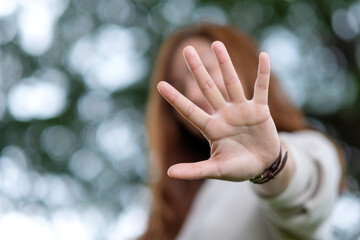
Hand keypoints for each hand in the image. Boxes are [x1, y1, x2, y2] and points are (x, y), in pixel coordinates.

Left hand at [157, 41, 279, 181]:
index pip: (190, 111)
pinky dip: (263, 74)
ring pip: (231, 82)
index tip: (160, 84)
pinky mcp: (259, 110)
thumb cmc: (237, 168)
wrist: (262, 165)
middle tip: (186, 50)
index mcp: (211, 128)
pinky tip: (264, 56)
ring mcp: (241, 110)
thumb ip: (194, 170)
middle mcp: (224, 114)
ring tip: (216, 44)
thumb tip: (169, 173)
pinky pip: (261, 88)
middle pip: (208, 88)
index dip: (176, 98)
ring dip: (225, 63)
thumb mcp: (215, 169)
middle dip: (197, 70)